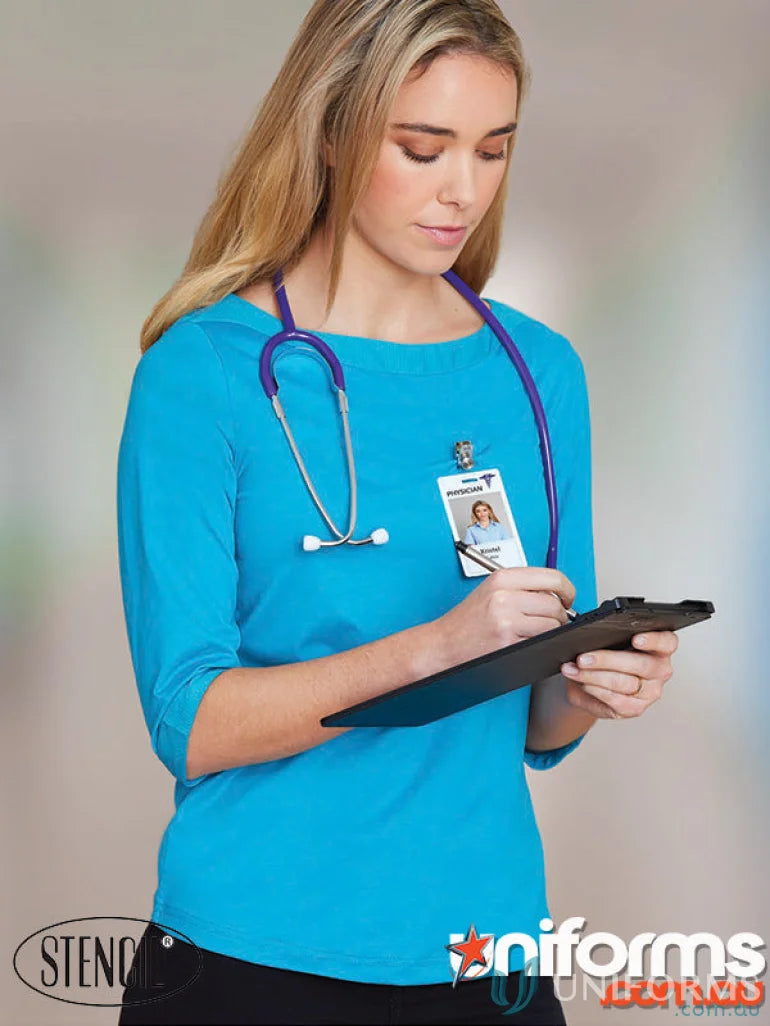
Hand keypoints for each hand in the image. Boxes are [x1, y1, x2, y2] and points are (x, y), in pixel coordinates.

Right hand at [433, 567, 575, 667]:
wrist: (443, 643)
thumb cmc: (467, 620)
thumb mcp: (492, 590)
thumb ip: (523, 587)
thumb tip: (558, 594)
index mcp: (502, 578)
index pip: (552, 577)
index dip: (567, 590)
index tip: (568, 598)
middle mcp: (504, 595)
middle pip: (555, 603)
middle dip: (561, 615)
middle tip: (553, 621)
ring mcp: (506, 619)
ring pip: (552, 624)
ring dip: (553, 631)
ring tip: (539, 633)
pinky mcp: (508, 641)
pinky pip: (541, 641)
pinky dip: (541, 644)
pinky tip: (528, 642)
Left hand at [560, 630, 678, 719]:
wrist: (588, 682)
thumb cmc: (603, 656)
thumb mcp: (605, 641)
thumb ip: (606, 635)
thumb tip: (590, 633)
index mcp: (660, 647)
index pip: (667, 642)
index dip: (653, 640)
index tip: (636, 639)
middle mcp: (660, 670)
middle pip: (641, 664)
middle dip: (607, 660)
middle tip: (583, 658)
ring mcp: (650, 692)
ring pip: (625, 683)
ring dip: (594, 676)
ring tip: (575, 669)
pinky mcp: (636, 708)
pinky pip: (616, 700)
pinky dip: (594, 690)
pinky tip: (582, 682)